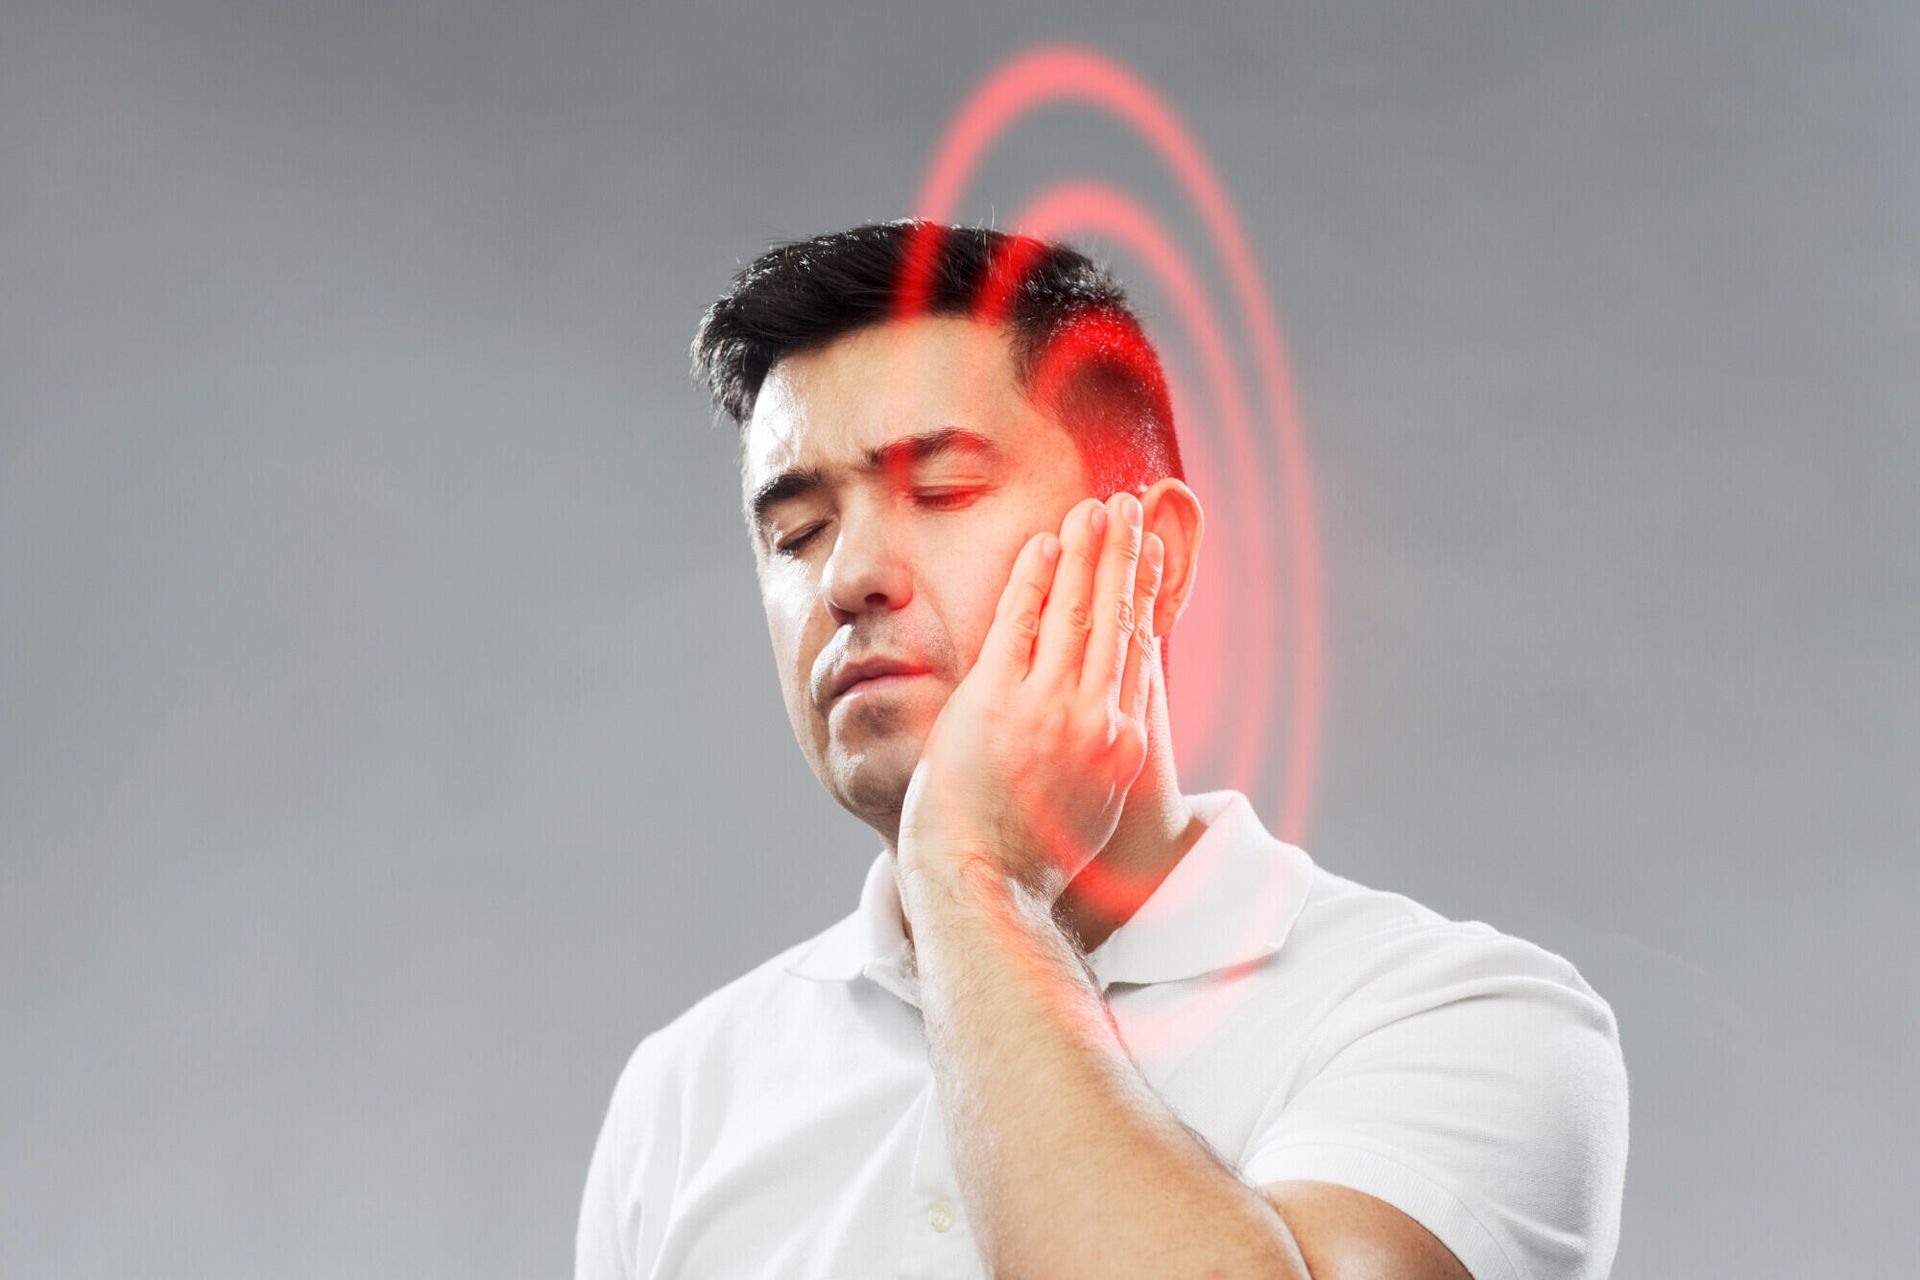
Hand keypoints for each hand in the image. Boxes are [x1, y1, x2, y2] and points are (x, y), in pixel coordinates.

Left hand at [897, 491, 1166, 904]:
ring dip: (1086, 553)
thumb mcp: (1093, 803)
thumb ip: (1105, 751)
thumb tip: (1115, 722)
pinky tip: (1043, 544)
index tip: (1149, 553)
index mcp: (1121, 743)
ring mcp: (1046, 708)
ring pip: (1075, 611)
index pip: (1139, 648)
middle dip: (1123, 556)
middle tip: (1128, 508)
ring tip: (1094, 510)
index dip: (1145, 592)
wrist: (985, 885)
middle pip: (1116, 618)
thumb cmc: (1030, 853)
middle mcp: (1094, 720)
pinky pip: (1018, 623)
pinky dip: (1034, 578)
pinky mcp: (996, 701)